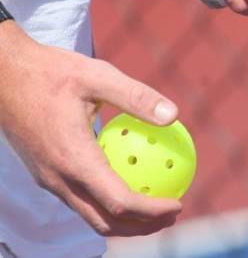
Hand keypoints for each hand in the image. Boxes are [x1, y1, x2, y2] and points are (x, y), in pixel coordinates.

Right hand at [0, 22, 181, 236]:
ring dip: (126, 219)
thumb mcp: (97, 75)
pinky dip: (110, 201)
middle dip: (143, 226)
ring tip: (158, 205)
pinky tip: (131, 179)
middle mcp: (58, 178)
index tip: (179, 202)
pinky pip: (82, 197)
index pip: (119, 201)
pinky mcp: (47, 174)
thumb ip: (136, 97)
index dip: (152, 210)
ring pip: (91, 214)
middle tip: (174, 213)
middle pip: (106, 221)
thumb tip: (173, 115)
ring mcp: (49, 180)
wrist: (3, 76)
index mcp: (73, 159)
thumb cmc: (51, 72)